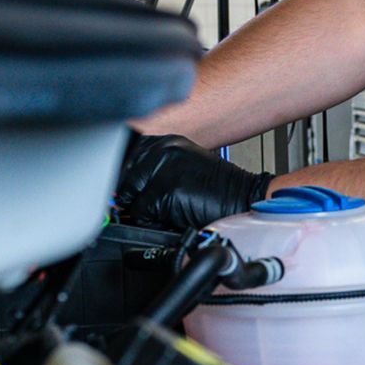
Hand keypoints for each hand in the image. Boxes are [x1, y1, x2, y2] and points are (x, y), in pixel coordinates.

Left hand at [116, 133, 272, 229]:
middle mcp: (162, 151)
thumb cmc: (215, 187)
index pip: (126, 156)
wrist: (242, 199)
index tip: (132, 189)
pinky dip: (152, 223)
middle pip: (122, 176)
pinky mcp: (164, 192)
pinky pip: (140, 215)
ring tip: (166, 209)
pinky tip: (172, 217)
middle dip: (132, 195)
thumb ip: (155, 168)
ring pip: (129, 197)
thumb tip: (124, 185)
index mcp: (166, 142)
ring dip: (142, 209)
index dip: (126, 177)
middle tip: (154, 203)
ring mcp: (163, 170)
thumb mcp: (182, 166)